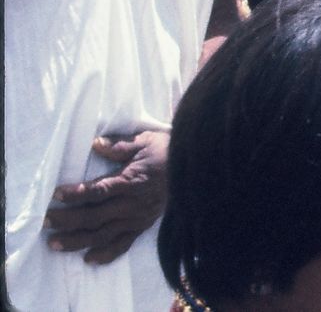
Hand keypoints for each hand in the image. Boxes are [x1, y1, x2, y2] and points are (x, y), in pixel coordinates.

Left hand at [44, 132, 167, 263]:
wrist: (196, 168)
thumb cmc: (168, 151)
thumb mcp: (146, 141)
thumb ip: (120, 146)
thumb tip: (95, 144)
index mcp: (131, 181)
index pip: (98, 191)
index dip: (76, 193)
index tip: (55, 194)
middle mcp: (132, 204)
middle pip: (94, 216)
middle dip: (67, 220)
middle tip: (44, 222)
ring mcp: (138, 218)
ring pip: (103, 234)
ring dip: (77, 240)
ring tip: (55, 244)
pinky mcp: (143, 226)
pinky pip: (123, 244)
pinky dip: (106, 254)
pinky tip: (89, 258)